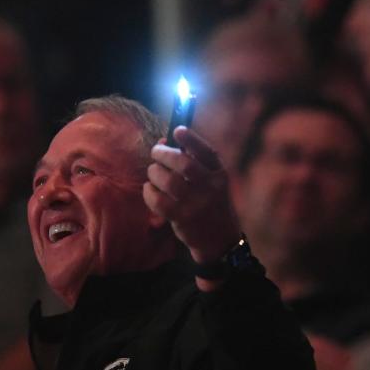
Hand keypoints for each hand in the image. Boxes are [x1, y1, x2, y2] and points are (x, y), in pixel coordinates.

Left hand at [146, 127, 239, 267]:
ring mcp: (196, 204)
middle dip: (164, 153)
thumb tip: (165, 142)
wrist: (219, 239)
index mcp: (220, 174)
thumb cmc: (210, 204)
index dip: (191, 139)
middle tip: (155, 152)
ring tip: (153, 172)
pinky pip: (158, 200)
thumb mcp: (213, 183)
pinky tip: (149, 189)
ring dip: (154, 172)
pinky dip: (148, 192)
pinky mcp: (182, 218)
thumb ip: (195, 163)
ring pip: (169, 180)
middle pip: (184, 163)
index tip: (177, 131)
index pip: (207, 152)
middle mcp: (211, 188)